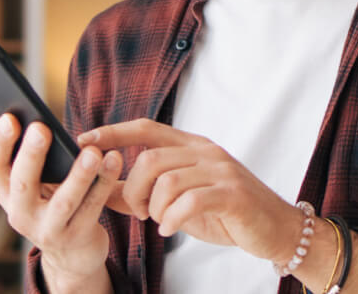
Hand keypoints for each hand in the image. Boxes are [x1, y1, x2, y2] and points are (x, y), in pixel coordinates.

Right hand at [0, 113, 122, 288]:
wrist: (72, 253)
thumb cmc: (54, 201)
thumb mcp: (36, 185)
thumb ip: (34, 159)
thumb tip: (37, 116)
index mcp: (7, 193)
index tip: (9, 118)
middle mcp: (20, 214)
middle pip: (23, 183)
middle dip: (31, 155)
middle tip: (42, 128)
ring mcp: (48, 230)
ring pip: (64, 201)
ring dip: (78, 175)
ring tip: (92, 151)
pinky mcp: (76, 237)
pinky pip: (93, 207)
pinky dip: (104, 183)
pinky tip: (114, 160)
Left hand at [78, 118, 301, 264]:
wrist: (274, 228)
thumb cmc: (224, 212)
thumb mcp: (179, 200)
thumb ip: (143, 192)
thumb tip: (100, 188)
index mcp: (191, 146)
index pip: (146, 128)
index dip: (113, 132)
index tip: (83, 140)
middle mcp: (205, 151)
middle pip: (150, 157)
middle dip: (133, 189)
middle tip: (137, 212)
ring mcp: (220, 170)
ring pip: (167, 179)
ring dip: (153, 207)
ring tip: (159, 220)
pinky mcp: (232, 194)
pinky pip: (190, 201)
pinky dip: (172, 219)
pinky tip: (171, 229)